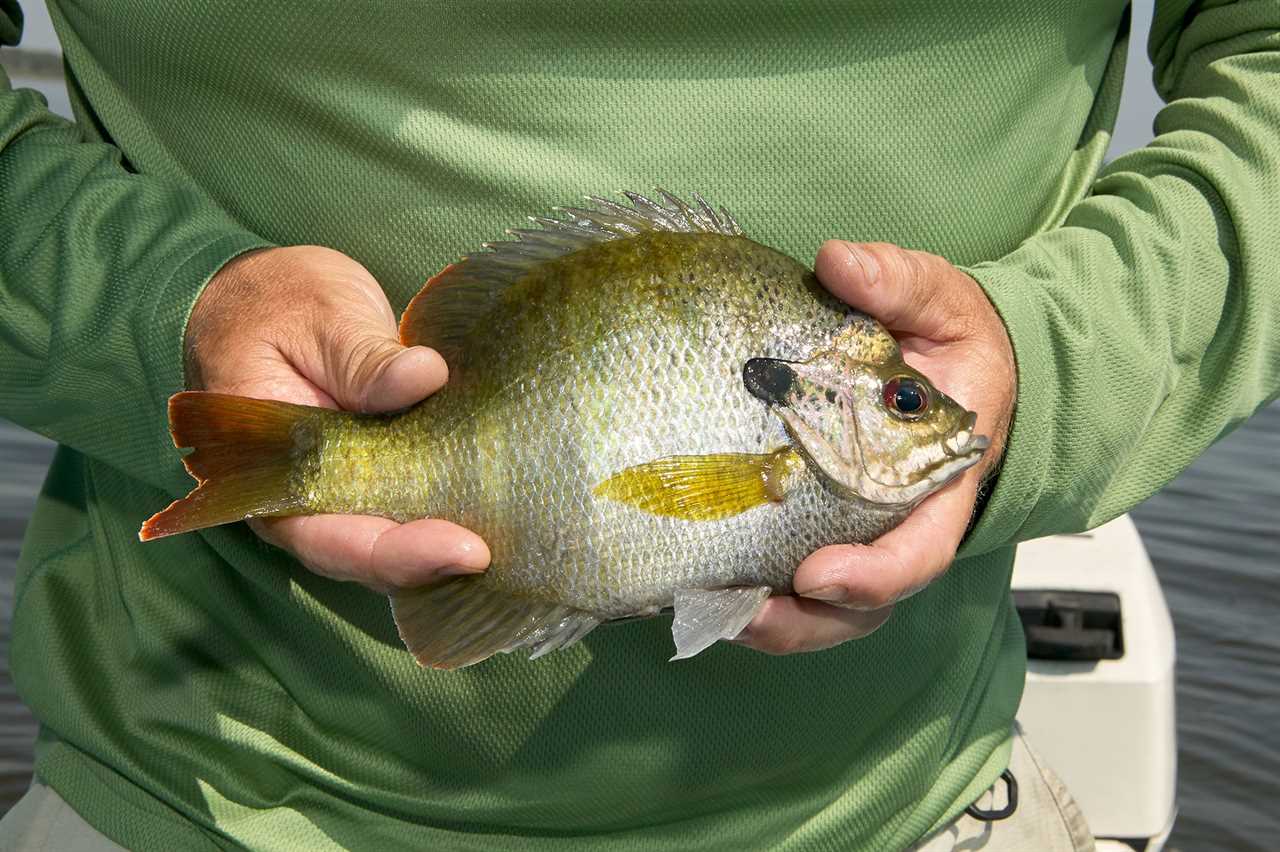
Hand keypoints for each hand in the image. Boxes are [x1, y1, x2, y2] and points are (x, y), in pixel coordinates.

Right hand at [184, 245, 489, 591]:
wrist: (271, 294)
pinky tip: (514, 504)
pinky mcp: (390, 471)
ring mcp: (353, 488)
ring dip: (455, 543)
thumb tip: (424, 377)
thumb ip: (362, 356)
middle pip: (376, 556)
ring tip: (517, 535)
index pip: (331, 539)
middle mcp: (312, 499)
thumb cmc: (282, 305)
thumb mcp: (318, 317)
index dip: (397, 554)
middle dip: (438, 562)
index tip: (462, 548)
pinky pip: (424, 504)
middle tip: (496, 550)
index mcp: (271, 474)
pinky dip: (463, 509)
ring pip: (405, 540)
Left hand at [736, 241, 1015, 653]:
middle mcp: (899, 522)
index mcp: (940, 481)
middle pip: (863, 603)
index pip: (921, 549)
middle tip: (744, 614)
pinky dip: (752, 592)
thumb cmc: (951, 339)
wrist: (952, 364)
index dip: (875, 576)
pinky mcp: (820, 525)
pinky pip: (791, 578)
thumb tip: (838, 262)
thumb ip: (899, 284)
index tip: (818, 574)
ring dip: (770, 620)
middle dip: (805, 621)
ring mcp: (858, 532)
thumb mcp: (940, 300)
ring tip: (708, 609)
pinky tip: (699, 582)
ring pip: (824, 608)